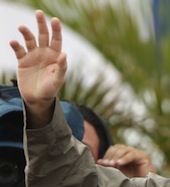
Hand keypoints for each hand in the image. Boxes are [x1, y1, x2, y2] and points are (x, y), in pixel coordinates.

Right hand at [9, 10, 66, 127]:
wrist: (37, 99)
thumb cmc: (50, 90)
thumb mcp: (57, 80)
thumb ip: (61, 68)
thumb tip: (64, 55)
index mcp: (55, 56)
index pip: (56, 40)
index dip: (56, 30)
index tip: (55, 20)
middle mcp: (44, 53)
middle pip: (43, 35)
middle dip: (41, 24)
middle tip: (39, 13)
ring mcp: (32, 55)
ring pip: (29, 40)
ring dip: (26, 33)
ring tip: (21, 28)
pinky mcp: (22, 60)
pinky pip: (18, 50)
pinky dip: (16, 45)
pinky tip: (14, 42)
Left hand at [98, 144, 155, 178]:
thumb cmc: (132, 183)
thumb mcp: (118, 174)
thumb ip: (110, 168)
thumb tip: (99, 162)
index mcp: (123, 155)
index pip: (112, 150)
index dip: (107, 156)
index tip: (101, 164)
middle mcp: (130, 152)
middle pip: (117, 148)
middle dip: (110, 156)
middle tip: (106, 165)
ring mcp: (137, 153)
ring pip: (123, 150)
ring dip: (116, 157)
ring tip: (111, 165)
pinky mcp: (144, 157)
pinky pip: (132, 155)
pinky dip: (124, 158)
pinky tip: (119, 164)